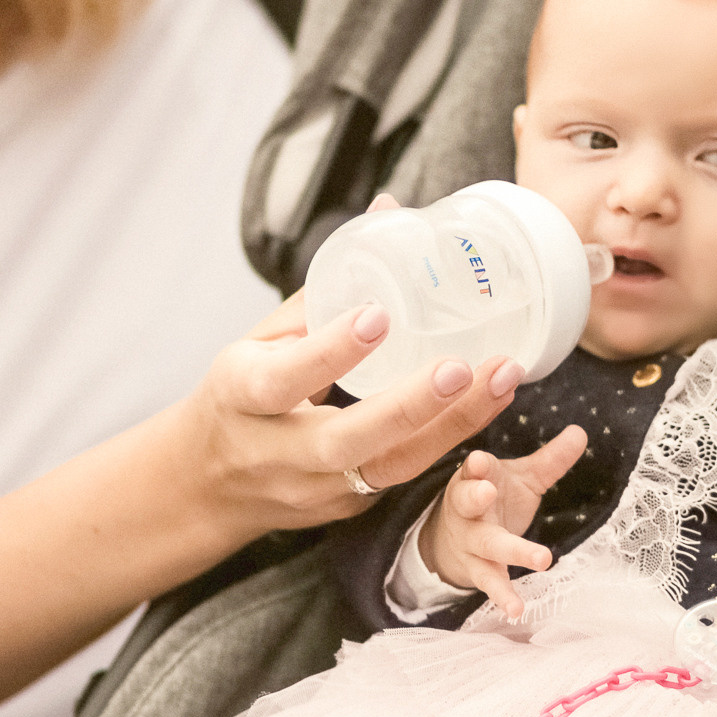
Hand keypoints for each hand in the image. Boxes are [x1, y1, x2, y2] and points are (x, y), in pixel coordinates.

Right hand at [185, 290, 523, 534]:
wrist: (213, 485)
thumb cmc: (242, 395)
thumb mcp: (257, 340)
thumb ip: (323, 290)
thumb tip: (387, 212)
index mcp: (241, 397)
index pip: (283, 379)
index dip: (331, 351)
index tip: (378, 316)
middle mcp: (277, 453)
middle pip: (347, 441)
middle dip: (409, 406)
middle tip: (461, 366)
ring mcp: (316, 488)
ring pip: (391, 467)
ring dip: (455, 424)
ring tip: (503, 376)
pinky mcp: (349, 504)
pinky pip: (405, 473)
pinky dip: (451, 436)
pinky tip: (490, 399)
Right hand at [416, 427, 588, 620]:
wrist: (452, 538)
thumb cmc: (492, 498)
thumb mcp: (520, 477)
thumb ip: (549, 460)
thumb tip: (582, 432)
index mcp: (474, 479)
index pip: (472, 469)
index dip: (475, 466)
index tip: (479, 460)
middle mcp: (466, 509)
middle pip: (467, 502)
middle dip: (475, 497)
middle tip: (488, 492)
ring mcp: (470, 541)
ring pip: (486, 546)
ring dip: (512, 551)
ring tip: (542, 560)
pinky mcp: (477, 569)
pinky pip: (489, 582)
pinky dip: (502, 596)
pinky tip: (517, 610)